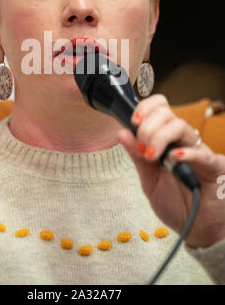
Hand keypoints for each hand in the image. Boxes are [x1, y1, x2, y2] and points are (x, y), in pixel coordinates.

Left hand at [116, 94, 224, 248]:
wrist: (197, 228)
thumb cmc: (176, 202)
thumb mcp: (149, 180)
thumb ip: (137, 157)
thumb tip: (122, 132)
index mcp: (167, 140)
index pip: (160, 108)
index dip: (146, 108)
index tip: (133, 121)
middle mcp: (183, 141)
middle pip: (167, 114)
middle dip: (147, 127)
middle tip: (142, 149)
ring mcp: (199, 151)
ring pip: (181, 126)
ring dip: (160, 137)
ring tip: (151, 156)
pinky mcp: (215, 166)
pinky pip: (202, 153)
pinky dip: (186, 153)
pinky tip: (174, 158)